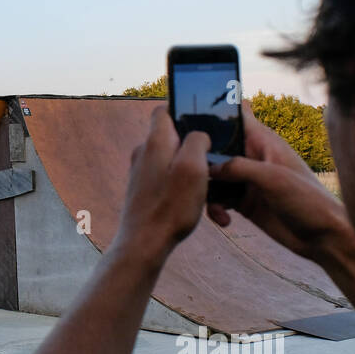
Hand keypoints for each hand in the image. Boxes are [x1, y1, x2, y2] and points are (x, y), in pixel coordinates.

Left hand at [107, 107, 210, 277]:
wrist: (144, 243)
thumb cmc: (171, 206)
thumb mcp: (193, 168)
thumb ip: (197, 141)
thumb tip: (199, 134)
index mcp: (156, 141)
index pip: (164, 110)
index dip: (183, 110)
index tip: (203, 120)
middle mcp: (144, 153)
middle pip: (172, 136)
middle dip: (193, 145)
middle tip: (212, 159)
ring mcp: (141, 172)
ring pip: (171, 160)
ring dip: (190, 170)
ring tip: (208, 188)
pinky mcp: (142, 189)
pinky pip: (167, 178)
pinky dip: (182, 186)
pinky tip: (195, 203)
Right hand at [207, 103, 351, 262]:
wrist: (322, 238)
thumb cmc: (308, 201)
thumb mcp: (272, 178)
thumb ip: (238, 167)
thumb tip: (207, 167)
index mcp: (264, 142)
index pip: (237, 116)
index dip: (216, 111)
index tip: (191, 117)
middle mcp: (253, 157)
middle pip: (217, 147)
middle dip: (201, 158)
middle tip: (189, 172)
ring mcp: (247, 180)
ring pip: (213, 176)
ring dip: (207, 190)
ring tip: (214, 206)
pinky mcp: (243, 202)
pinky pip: (218, 199)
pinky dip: (215, 209)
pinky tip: (224, 220)